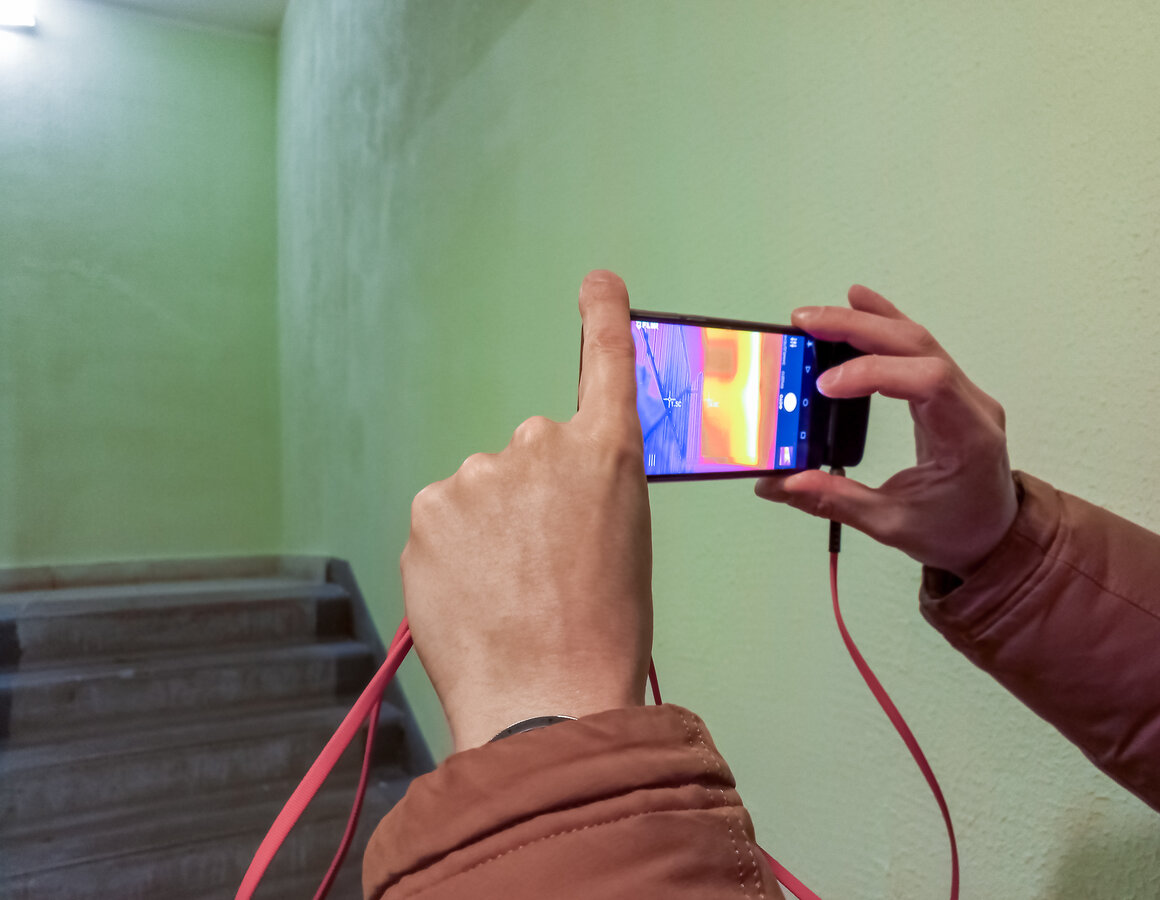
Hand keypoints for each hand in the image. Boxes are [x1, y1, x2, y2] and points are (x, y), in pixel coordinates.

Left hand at [400, 271, 651, 751]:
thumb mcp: (627, 545)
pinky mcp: (428, 509)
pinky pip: (443, 520)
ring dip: (489, 526)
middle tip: (542, 564)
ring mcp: (478, 474)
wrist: (547, 697)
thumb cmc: (603, 633)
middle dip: (530, 496)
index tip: (597, 283)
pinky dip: (453, 550)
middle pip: (528, 454)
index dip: (602, 318)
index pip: (606, 365)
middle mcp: (541, 444)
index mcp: (607, 454)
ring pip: (480, 491)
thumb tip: (555, 492)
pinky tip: (475, 594)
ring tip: (509, 591)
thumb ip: (593, 492)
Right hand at [755, 285, 1018, 578]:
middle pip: (917, 345)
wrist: (995, 536)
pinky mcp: (949, 391)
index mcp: (967, 439)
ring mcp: (964, 393)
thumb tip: (781, 483)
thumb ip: (835, 500)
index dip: (873, 372)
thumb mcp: (891, 525)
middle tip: (805, 324)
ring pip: (917, 339)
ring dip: (866, 322)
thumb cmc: (956, 532)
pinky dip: (886, 324)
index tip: (826, 386)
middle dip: (858, 328)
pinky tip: (860, 303)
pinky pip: (918, 348)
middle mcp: (972, 406)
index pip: (928, 381)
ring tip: (818, 316)